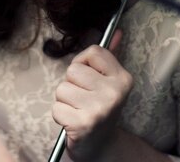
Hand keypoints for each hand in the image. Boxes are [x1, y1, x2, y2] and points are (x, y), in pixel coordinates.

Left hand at [52, 30, 132, 160]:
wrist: (101, 146)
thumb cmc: (100, 109)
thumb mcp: (109, 82)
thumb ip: (110, 56)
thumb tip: (116, 32)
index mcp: (123, 78)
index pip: (93, 52)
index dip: (83, 63)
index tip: (89, 78)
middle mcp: (114, 92)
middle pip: (73, 70)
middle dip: (72, 84)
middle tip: (83, 98)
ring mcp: (99, 108)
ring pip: (62, 88)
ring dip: (64, 101)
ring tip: (77, 110)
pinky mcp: (83, 124)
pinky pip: (56, 108)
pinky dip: (60, 116)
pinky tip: (73, 121)